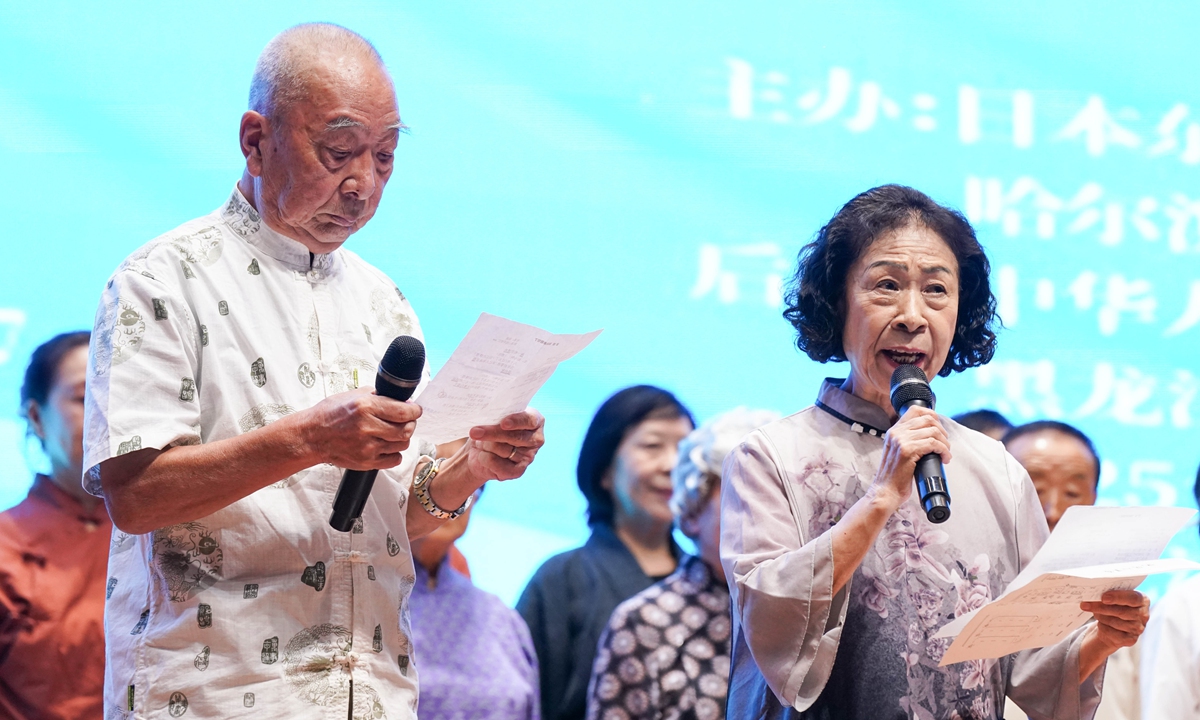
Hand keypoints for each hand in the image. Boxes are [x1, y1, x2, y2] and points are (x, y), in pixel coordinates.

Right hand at [303, 388, 422, 469]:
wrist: (312, 436)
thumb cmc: (330, 414)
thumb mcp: (353, 395)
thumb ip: (378, 396)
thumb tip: (401, 400)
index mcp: (366, 407)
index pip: (404, 412)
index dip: (415, 411)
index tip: (415, 410)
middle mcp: (368, 427)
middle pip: (407, 430)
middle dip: (410, 424)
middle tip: (406, 421)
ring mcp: (368, 447)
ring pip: (402, 445)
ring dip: (402, 438)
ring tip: (392, 432)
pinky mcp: (366, 462)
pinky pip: (394, 459)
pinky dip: (394, 453)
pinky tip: (385, 445)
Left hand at [464, 409, 545, 481]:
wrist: (480, 448)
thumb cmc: (490, 426)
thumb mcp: (494, 416)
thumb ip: (497, 415)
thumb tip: (489, 418)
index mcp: (535, 420)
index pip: (529, 420)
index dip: (516, 421)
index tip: (503, 423)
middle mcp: (536, 439)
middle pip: (515, 436)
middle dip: (492, 434)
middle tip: (474, 432)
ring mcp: (529, 457)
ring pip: (504, 450)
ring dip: (486, 445)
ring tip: (481, 443)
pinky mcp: (518, 471)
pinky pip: (498, 464)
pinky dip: (485, 458)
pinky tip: (482, 455)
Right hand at [870, 406, 951, 510]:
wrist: (885, 491)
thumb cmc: (894, 476)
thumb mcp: (897, 452)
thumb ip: (907, 440)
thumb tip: (929, 435)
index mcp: (893, 431)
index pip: (915, 410)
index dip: (932, 415)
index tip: (939, 428)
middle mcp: (896, 432)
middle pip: (928, 419)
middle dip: (942, 431)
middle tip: (945, 444)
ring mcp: (901, 441)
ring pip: (933, 431)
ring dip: (945, 443)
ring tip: (945, 453)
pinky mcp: (907, 451)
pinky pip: (933, 444)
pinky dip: (944, 451)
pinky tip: (944, 458)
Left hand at [1081, 590, 1148, 652]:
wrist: (1114, 624)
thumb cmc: (1114, 606)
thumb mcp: (1114, 597)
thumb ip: (1109, 594)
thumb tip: (1092, 593)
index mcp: (1142, 600)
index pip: (1133, 598)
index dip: (1118, 597)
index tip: (1103, 597)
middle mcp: (1144, 615)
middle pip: (1121, 611)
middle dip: (1101, 608)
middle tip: (1085, 605)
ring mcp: (1139, 629)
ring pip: (1115, 622)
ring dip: (1101, 617)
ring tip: (1094, 613)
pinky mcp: (1131, 640)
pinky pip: (1113, 633)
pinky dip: (1103, 627)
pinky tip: (1101, 624)